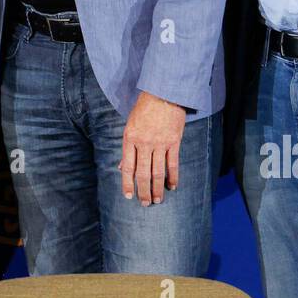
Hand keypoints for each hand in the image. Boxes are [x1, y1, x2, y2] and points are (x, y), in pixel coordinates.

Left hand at [120, 91, 185, 205]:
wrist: (163, 93)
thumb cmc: (144, 108)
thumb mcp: (130, 125)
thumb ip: (127, 148)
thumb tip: (123, 167)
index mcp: (130, 139)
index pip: (127, 167)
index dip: (127, 184)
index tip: (129, 196)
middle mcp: (144, 143)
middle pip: (143, 174)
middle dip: (143, 191)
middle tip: (145, 204)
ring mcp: (160, 143)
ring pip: (158, 172)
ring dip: (157, 189)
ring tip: (158, 200)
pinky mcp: (174, 142)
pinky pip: (173, 164)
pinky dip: (173, 177)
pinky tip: (172, 187)